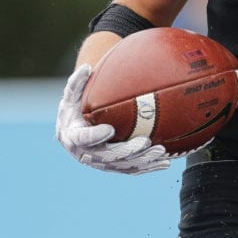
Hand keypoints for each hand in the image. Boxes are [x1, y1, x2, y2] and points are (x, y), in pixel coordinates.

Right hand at [55, 64, 169, 174]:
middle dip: (127, 151)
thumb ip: (76, 83)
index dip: (95, 137)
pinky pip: (132, 169)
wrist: (74, 130)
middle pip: (108, 157)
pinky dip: (148, 167)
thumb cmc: (75, 109)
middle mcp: (87, 154)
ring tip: (161, 151)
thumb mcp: (71, 96)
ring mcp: (101, 163)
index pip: (83, 139)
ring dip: (142, 160)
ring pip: (123, 165)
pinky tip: (165, 163)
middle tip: (145, 142)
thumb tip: (86, 67)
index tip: (109, 129)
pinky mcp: (114, 167)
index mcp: (74, 137)